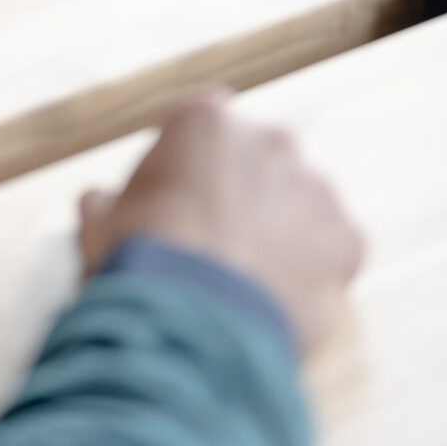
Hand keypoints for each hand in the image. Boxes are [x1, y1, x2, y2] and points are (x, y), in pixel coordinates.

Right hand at [78, 93, 363, 357]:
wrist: (193, 324)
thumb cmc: (138, 266)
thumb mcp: (100, 224)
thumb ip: (110, 202)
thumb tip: (99, 203)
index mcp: (204, 121)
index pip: (203, 125)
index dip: (191, 165)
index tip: (180, 200)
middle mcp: (268, 139)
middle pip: (259, 160)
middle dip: (243, 194)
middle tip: (218, 244)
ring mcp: (314, 186)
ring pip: (300, 204)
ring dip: (282, 230)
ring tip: (251, 281)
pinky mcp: (347, 237)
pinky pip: (332, 248)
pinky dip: (314, 270)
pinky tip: (281, 299)